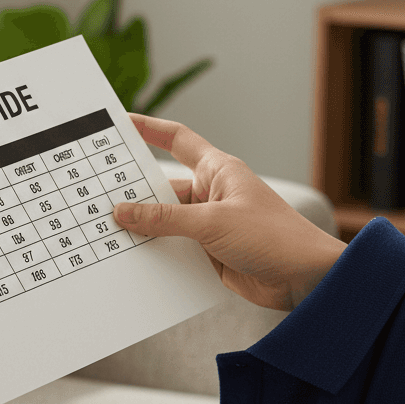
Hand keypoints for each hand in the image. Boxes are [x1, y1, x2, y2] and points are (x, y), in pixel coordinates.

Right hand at [114, 114, 346, 311]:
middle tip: (98, 196)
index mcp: (217, 171)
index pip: (177, 140)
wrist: (305, 280)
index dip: (149, 128)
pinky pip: (175, 249)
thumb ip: (165, 219)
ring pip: (165, 222)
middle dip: (134, 193)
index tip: (121, 123)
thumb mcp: (212, 223)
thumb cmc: (273, 238)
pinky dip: (157, 254)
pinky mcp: (210, 253)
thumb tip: (124, 212)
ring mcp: (210, 225)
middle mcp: (212, 194)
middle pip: (162, 187)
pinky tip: (135, 260)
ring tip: (109, 234)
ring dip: (144, 229)